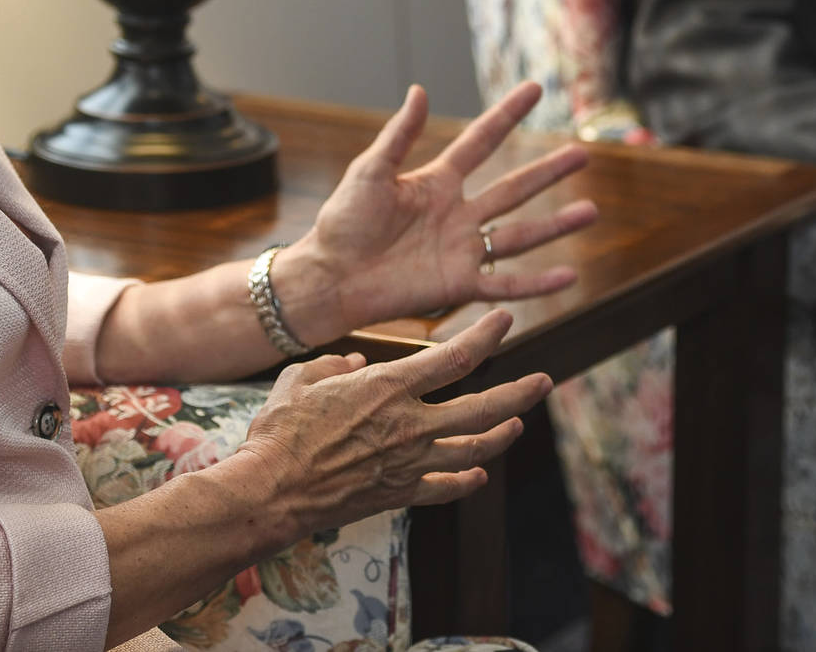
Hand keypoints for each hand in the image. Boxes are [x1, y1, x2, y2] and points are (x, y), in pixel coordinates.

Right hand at [234, 309, 548, 533]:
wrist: (272, 492)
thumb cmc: (280, 431)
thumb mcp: (301, 379)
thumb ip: (333, 366)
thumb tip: (353, 365)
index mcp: (388, 388)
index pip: (452, 357)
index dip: (486, 337)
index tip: (506, 322)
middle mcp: (409, 425)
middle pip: (481, 408)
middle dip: (519, 393)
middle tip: (544, 381)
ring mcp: (408, 463)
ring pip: (472, 449)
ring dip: (501, 435)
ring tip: (518, 424)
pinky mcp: (398, 493)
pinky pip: (443, 488)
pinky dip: (465, 481)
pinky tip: (478, 475)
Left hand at [279, 82, 594, 341]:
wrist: (330, 276)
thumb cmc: (342, 222)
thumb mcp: (370, 171)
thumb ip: (400, 136)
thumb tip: (420, 89)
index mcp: (436, 182)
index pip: (482, 142)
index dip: (508, 115)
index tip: (535, 89)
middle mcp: (457, 213)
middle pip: (514, 187)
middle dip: (548, 172)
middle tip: (583, 154)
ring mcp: (461, 249)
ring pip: (520, 234)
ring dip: (556, 224)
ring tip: (590, 211)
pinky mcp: (458, 284)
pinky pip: (505, 283)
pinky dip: (537, 283)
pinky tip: (568, 276)